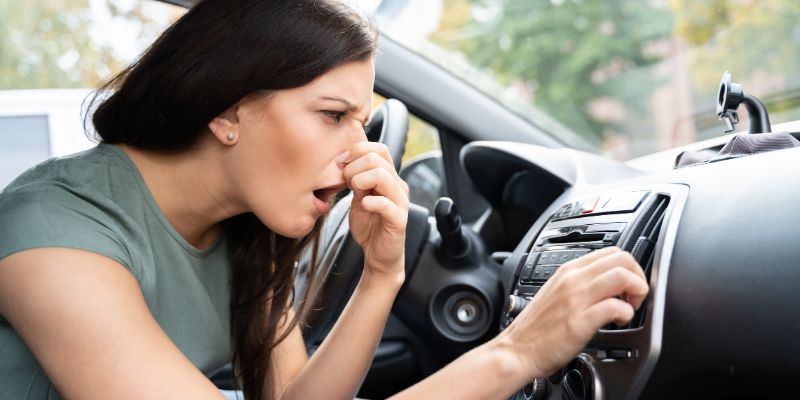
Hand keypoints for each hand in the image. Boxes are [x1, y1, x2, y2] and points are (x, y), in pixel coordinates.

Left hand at [342, 142, 408, 281]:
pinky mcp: (398, 220)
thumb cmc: (369, 225)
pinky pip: (385, 203)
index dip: (358, 151)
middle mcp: (398, 186)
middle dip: (354, 167)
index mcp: (389, 177)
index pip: (379, 149)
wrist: (378, 254)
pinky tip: (364, 207)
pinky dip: (369, 202)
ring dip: (360, 181)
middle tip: (346, 183)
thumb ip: (355, 179)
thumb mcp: (358, 197)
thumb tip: (342, 161)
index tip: (342, 164)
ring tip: (355, 194)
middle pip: (377, 158)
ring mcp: (400, 202)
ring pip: (382, 175)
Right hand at [494, 247, 648, 378]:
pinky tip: (618, 322)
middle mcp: (573, 279)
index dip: (629, 267)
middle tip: (633, 297)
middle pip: (622, 259)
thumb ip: (580, 285)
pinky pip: (616, 306)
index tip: (628, 286)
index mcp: (568, 271)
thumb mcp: (557, 294)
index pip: (612, 252)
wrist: (517, 350)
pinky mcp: (579, 321)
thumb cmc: (536, 328)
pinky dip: (627, 314)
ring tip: (629, 308)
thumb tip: (607, 285)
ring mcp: (576, 299)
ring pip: (622, 275)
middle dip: (638, 277)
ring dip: (636, 292)